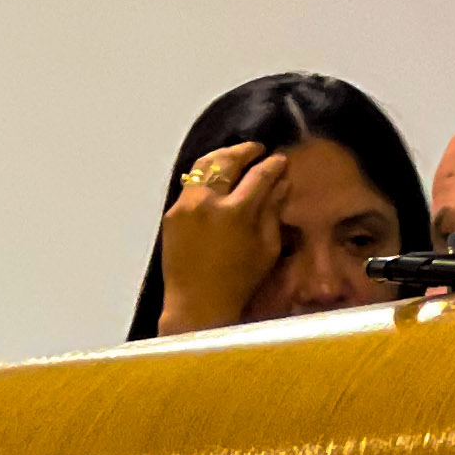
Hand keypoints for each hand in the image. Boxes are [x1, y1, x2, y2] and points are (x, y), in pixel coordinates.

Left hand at [158, 142, 291, 333]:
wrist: (197, 304)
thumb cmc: (239, 282)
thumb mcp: (267, 248)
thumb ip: (273, 211)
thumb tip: (282, 183)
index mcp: (235, 213)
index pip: (259, 176)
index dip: (273, 165)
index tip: (281, 160)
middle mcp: (207, 202)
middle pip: (227, 160)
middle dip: (245, 151)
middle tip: (258, 149)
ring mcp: (185, 206)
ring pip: (203, 166)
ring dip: (222, 157)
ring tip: (236, 156)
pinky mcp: (172, 214)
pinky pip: (191, 185)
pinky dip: (207, 177)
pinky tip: (217, 180)